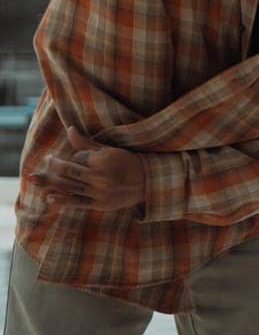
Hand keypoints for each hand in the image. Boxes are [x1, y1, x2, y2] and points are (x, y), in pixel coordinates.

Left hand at [28, 127, 146, 211]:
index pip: (78, 157)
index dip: (71, 157)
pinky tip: (49, 197)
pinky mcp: (100, 204)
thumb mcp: (109, 150)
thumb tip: (70, 129)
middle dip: (52, 166)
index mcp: (103, 160)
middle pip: (68, 171)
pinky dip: (62, 200)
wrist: (148, 183)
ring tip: (33, 179)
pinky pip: (77, 202)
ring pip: (68, 186)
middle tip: (45, 162)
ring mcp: (99, 191)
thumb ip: (87, 143)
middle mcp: (100, 175)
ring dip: (49, 182)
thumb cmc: (127, 162)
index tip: (67, 157)